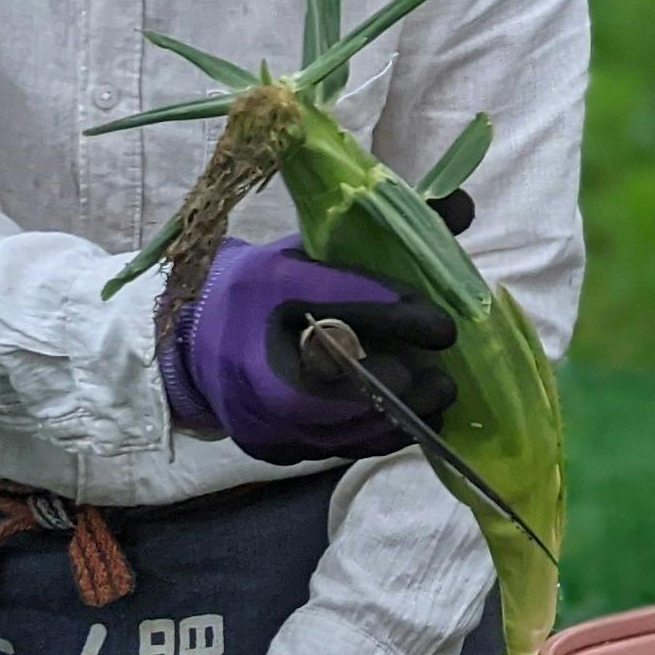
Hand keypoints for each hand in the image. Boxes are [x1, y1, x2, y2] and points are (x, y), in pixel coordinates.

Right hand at [160, 194, 472, 464]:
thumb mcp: (312, 248)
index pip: (335, 300)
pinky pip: (326, 449)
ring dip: (392, 418)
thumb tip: (463, 205)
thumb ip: (388, 229)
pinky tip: (402, 424)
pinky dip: (368, 437)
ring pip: (334, 427)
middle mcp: (251, 358)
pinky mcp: (267, 447)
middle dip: (398, 384)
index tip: (444, 328)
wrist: (191, 338)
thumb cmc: (262, 287)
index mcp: (264, 290)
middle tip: (445, 382)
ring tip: (435, 403)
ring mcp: (256, 414)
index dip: (395, 312)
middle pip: (334, 380)